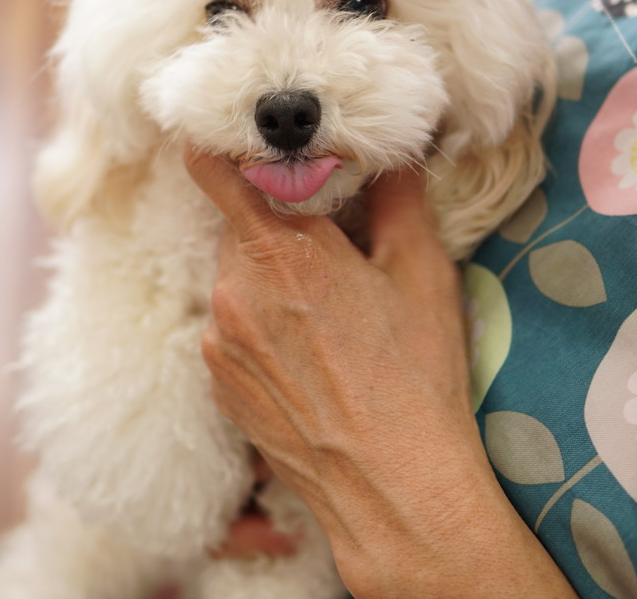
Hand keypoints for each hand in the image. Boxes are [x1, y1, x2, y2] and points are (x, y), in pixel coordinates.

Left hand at [186, 148, 578, 596]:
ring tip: (328, 319)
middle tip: (331, 249)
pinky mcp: (219, 387)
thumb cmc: (415, 378)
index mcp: (279, 253)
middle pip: (236, 230)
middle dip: (276, 228)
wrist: (392, 487)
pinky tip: (312, 359)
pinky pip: (231, 333)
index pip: (215, 174)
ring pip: (235, 283)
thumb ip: (396, 197)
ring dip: (269, 283)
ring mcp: (219, 346)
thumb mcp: (421, 273)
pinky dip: (261, 331)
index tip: (248, 149)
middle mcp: (233, 294)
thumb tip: (390, 153)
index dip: (226, 153)